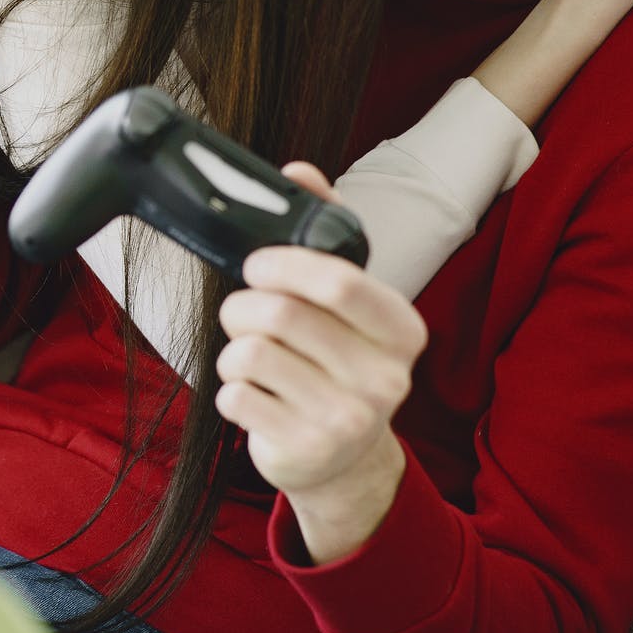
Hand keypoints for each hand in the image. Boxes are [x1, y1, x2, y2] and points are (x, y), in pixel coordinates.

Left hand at [216, 163, 424, 562]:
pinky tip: (255, 397)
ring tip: (249, 357)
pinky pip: (235, 395)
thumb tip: (298, 171)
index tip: (258, 264)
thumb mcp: (346, 303)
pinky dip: (230, 389)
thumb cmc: (337, 363)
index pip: (340, 281)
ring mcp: (347, 420)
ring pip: (250, 353)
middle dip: (244, 305)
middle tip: (242, 310)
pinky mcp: (304, 450)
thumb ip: (324, 234)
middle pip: (281, 314)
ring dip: (233, 348)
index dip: (285, 264)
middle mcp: (385, 379)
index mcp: (403, 331)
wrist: (343, 461)